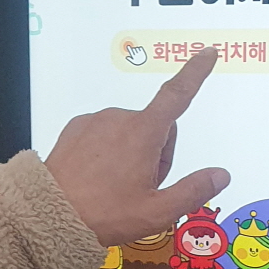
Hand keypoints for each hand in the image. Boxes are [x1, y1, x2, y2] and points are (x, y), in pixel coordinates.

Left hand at [43, 49, 229, 248]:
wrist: (48, 215)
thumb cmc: (103, 214)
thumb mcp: (156, 212)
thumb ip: (193, 191)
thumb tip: (220, 175)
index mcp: (143, 133)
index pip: (177, 95)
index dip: (195, 73)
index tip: (207, 54)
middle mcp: (119, 119)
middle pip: (156, 127)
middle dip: (158, 152)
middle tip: (143, 188)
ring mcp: (95, 121)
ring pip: (129, 131)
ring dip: (132, 153)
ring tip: (116, 187)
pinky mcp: (76, 128)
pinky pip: (104, 134)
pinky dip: (107, 151)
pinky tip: (98, 177)